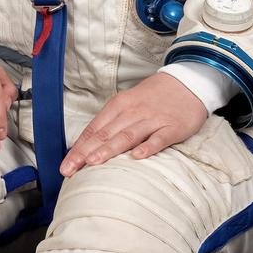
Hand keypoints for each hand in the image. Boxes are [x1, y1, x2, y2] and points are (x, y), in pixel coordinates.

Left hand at [60, 72, 207, 176]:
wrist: (186, 84)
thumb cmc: (152, 98)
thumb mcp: (128, 105)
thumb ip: (111, 123)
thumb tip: (89, 145)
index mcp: (117, 106)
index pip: (93, 129)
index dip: (78, 148)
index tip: (66, 165)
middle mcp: (131, 112)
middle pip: (105, 134)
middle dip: (85, 153)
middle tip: (70, 169)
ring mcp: (152, 120)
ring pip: (127, 136)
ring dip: (109, 149)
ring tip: (94, 162)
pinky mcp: (172, 127)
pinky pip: (159, 139)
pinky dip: (148, 147)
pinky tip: (137, 157)